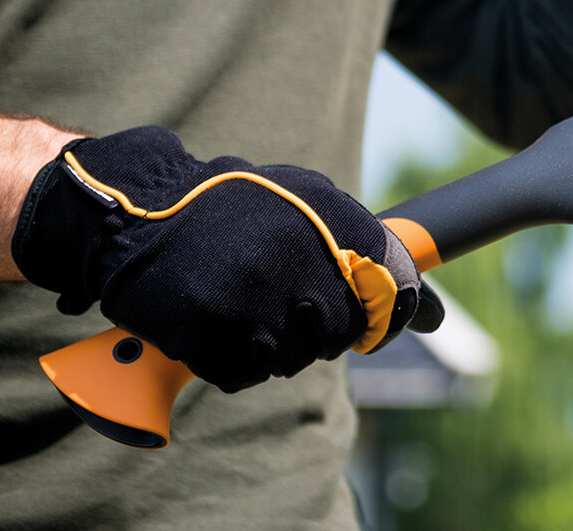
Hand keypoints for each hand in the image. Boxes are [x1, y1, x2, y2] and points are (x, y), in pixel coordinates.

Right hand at [11, 127, 442, 390]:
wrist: (140, 208)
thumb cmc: (234, 206)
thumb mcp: (306, 199)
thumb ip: (361, 245)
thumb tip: (432, 313)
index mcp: (332, 218)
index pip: (394, 289)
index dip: (385, 316)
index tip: (370, 325)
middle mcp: (298, 256)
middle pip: (338, 332)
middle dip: (318, 331)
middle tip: (284, 307)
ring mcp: (252, 296)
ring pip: (290, 358)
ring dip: (271, 345)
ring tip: (243, 304)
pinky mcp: (207, 330)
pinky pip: (243, 373)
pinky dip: (232, 359)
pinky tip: (215, 321)